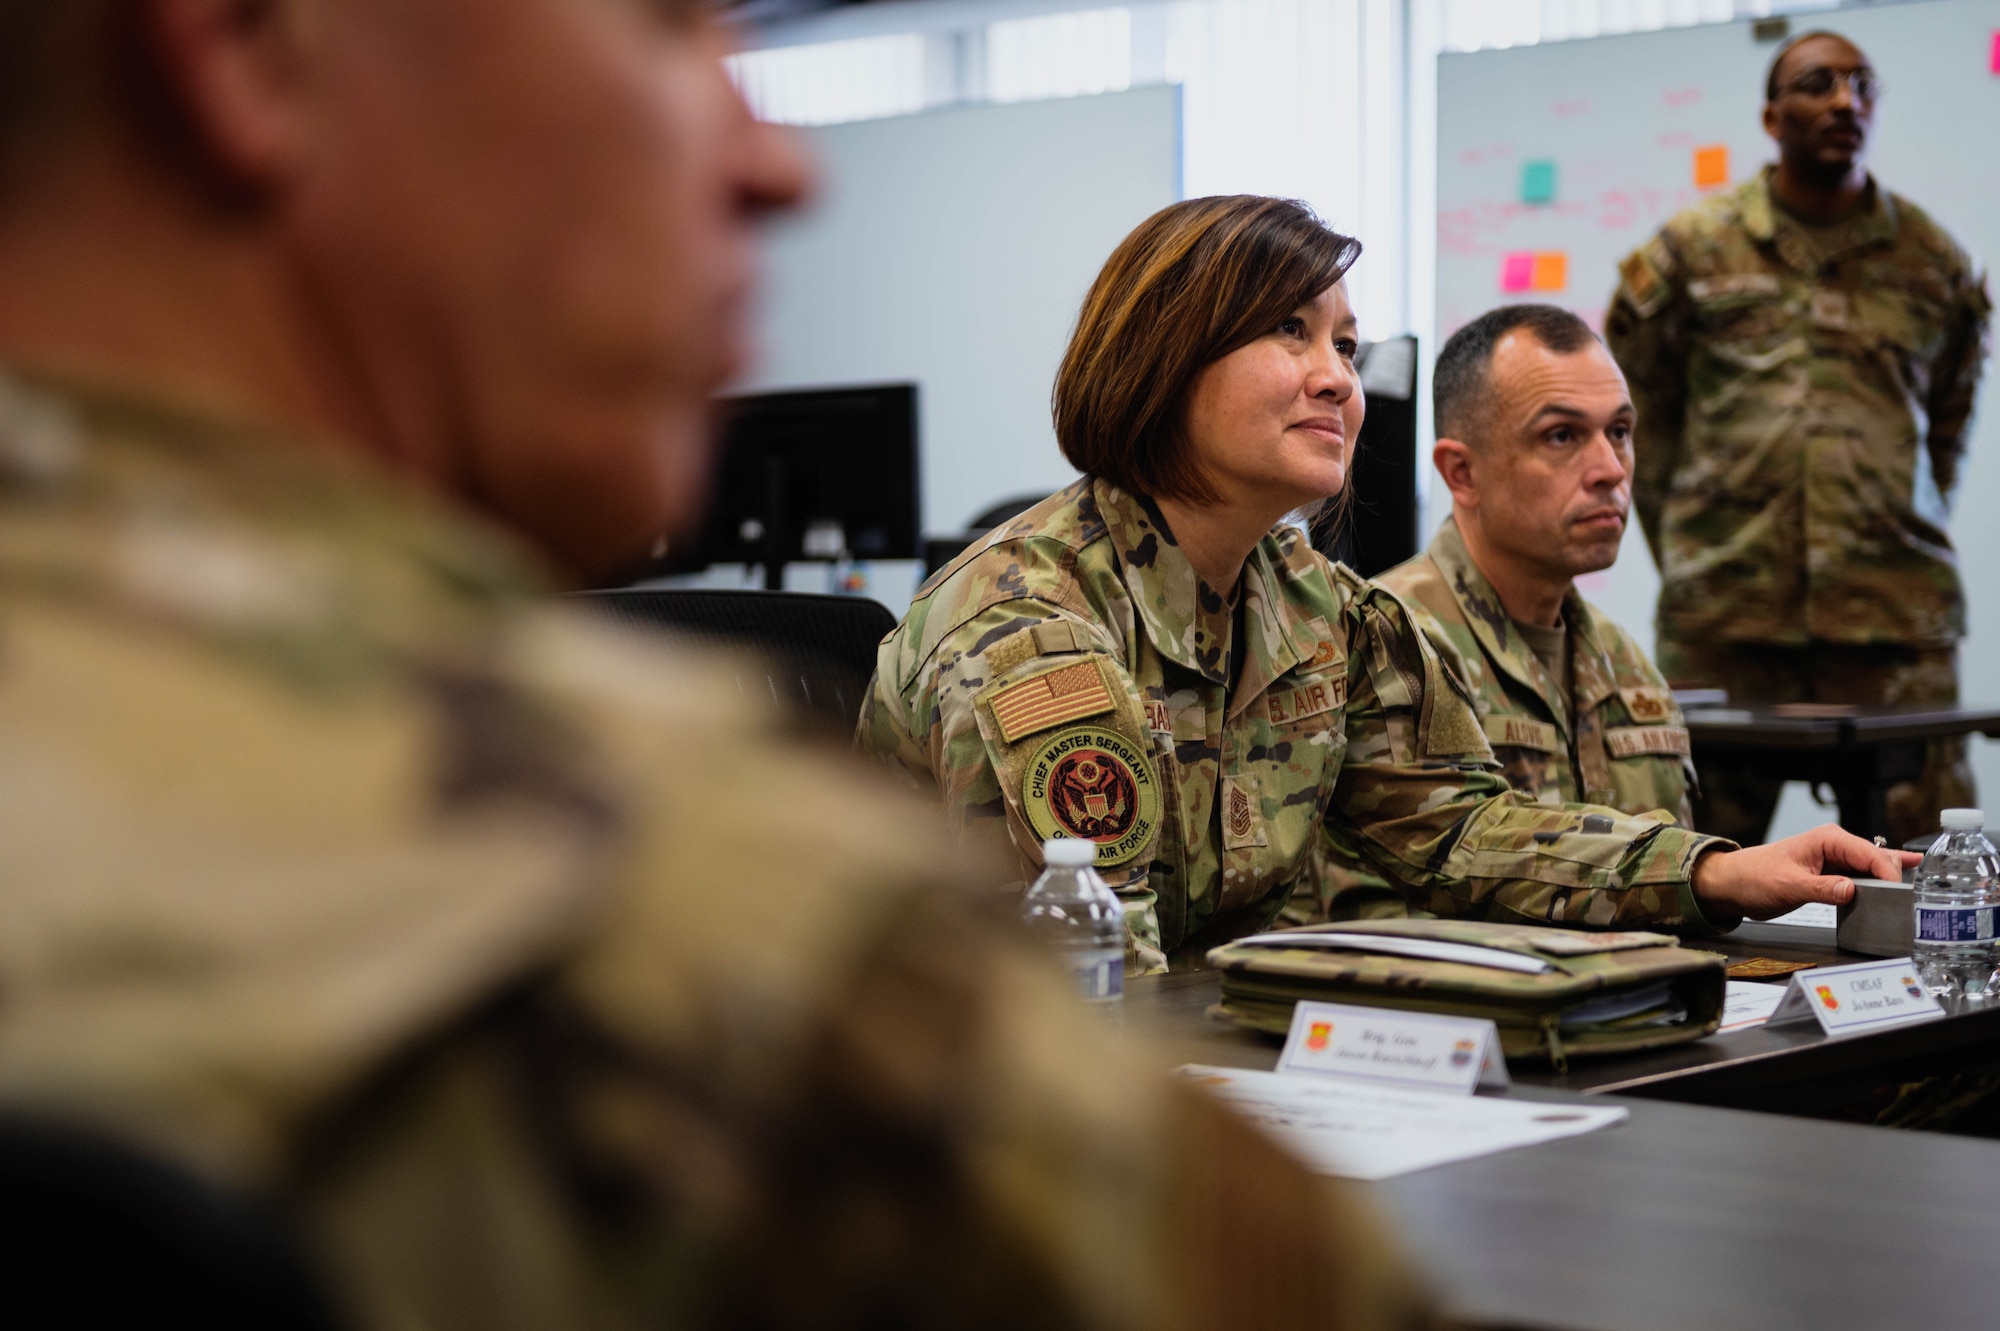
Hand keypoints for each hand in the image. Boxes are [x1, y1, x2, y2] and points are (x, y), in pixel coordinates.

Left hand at [1689, 824, 1919, 920]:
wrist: (1733, 884)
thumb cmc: (1753, 878)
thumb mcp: (1788, 886)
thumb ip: (1821, 889)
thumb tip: (1851, 890)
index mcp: (1827, 839)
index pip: (1871, 854)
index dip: (1889, 873)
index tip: (1901, 893)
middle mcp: (1835, 845)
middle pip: (1878, 859)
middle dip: (1895, 876)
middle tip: (1911, 900)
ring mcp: (1835, 858)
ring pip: (1873, 868)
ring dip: (1889, 880)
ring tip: (1914, 896)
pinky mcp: (1832, 873)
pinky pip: (1863, 875)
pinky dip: (1880, 880)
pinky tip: (1906, 873)